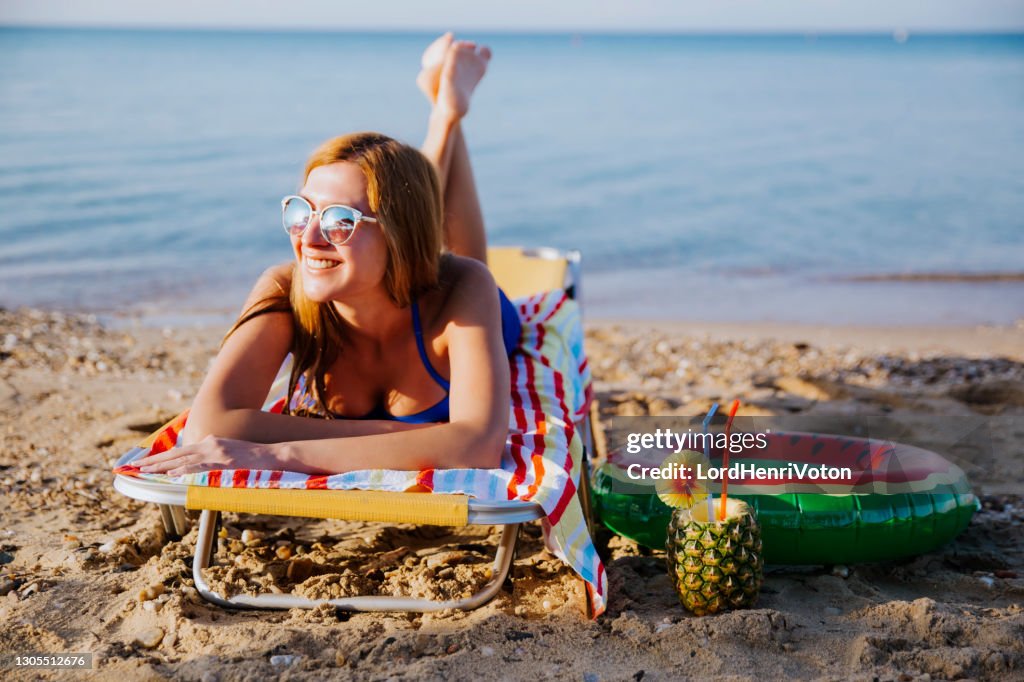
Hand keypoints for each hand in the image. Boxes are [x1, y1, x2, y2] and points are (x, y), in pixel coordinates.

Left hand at [134, 435, 286, 475]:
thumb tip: (197, 464)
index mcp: (210, 442)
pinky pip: (198, 465)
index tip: (145, 462)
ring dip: (160, 466)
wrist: (272, 454)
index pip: (181, 450)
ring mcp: (216, 451)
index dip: (161, 457)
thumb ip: (213, 456)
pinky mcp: (222, 460)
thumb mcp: (230, 454)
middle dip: (153, 460)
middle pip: (176, 453)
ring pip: (182, 458)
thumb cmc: (253, 458)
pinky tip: (170, 473)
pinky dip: (182, 469)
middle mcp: (210, 443)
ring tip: (143, 471)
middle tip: (134, 466)